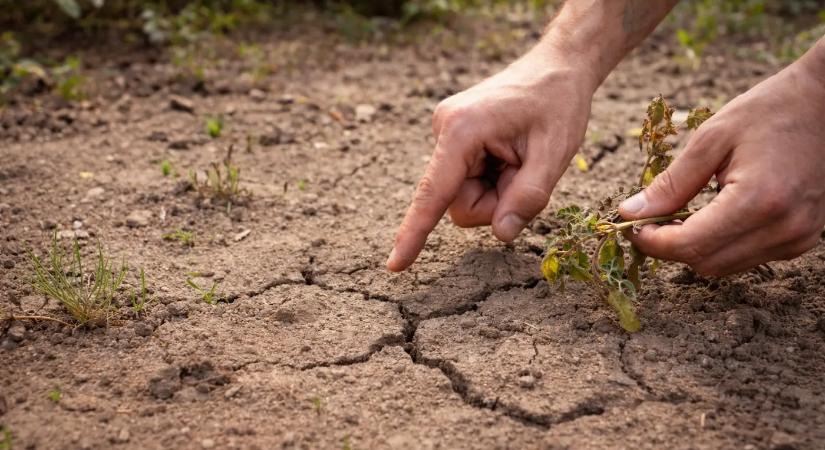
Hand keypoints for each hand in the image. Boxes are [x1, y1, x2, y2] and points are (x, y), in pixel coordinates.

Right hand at [386, 50, 597, 271]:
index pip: (434, 193)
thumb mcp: (554, 154)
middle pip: (459, 203)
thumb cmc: (558, 104)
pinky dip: (493, 180)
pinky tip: (510, 155)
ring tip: (520, 159)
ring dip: (497, 191)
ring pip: (464, 196)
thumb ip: (528, 198)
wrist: (557, 67)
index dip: (414, 233)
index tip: (395, 266)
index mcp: (462, 131)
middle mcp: (444, 131)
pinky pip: (468, 182)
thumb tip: (501, 234)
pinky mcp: (454, 140)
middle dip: (495, 202)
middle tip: (527, 170)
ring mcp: (446, 134)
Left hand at [619, 48, 824, 275]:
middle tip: (648, 219)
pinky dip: (720, 243)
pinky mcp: (803, 239)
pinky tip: (711, 214)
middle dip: (669, 247)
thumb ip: (671, 183)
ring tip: (679, 213)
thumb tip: (630, 213)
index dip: (652, 242)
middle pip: (705, 263)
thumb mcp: (711, 138)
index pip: (690, 246)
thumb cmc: (770, 110)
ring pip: (724, 266)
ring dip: (694, 247)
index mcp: (759, 201)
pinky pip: (747, 257)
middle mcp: (783, 229)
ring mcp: (797, 238)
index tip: (630, 224)